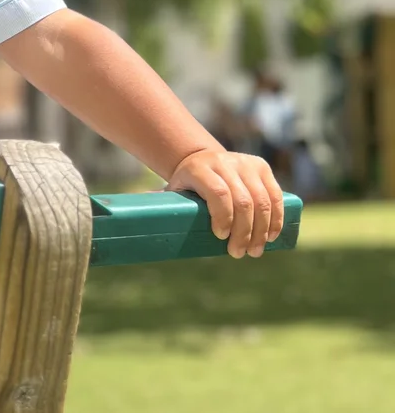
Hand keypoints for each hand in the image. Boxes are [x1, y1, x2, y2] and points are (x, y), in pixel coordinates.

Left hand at [166, 147, 284, 258]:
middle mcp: (224, 163)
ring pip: (262, 200)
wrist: (200, 159)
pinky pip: (275, 194)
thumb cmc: (183, 186)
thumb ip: (158, 208)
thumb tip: (135, 230)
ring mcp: (245, 163)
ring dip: (262, 230)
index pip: (219, 194)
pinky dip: (277, 217)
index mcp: (199, 169)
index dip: (223, 217)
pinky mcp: (261, 167)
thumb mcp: (170, 194)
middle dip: (244, 232)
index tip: (220, 237)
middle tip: (239, 254)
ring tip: (255, 250)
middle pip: (243, 201)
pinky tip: (273, 235)